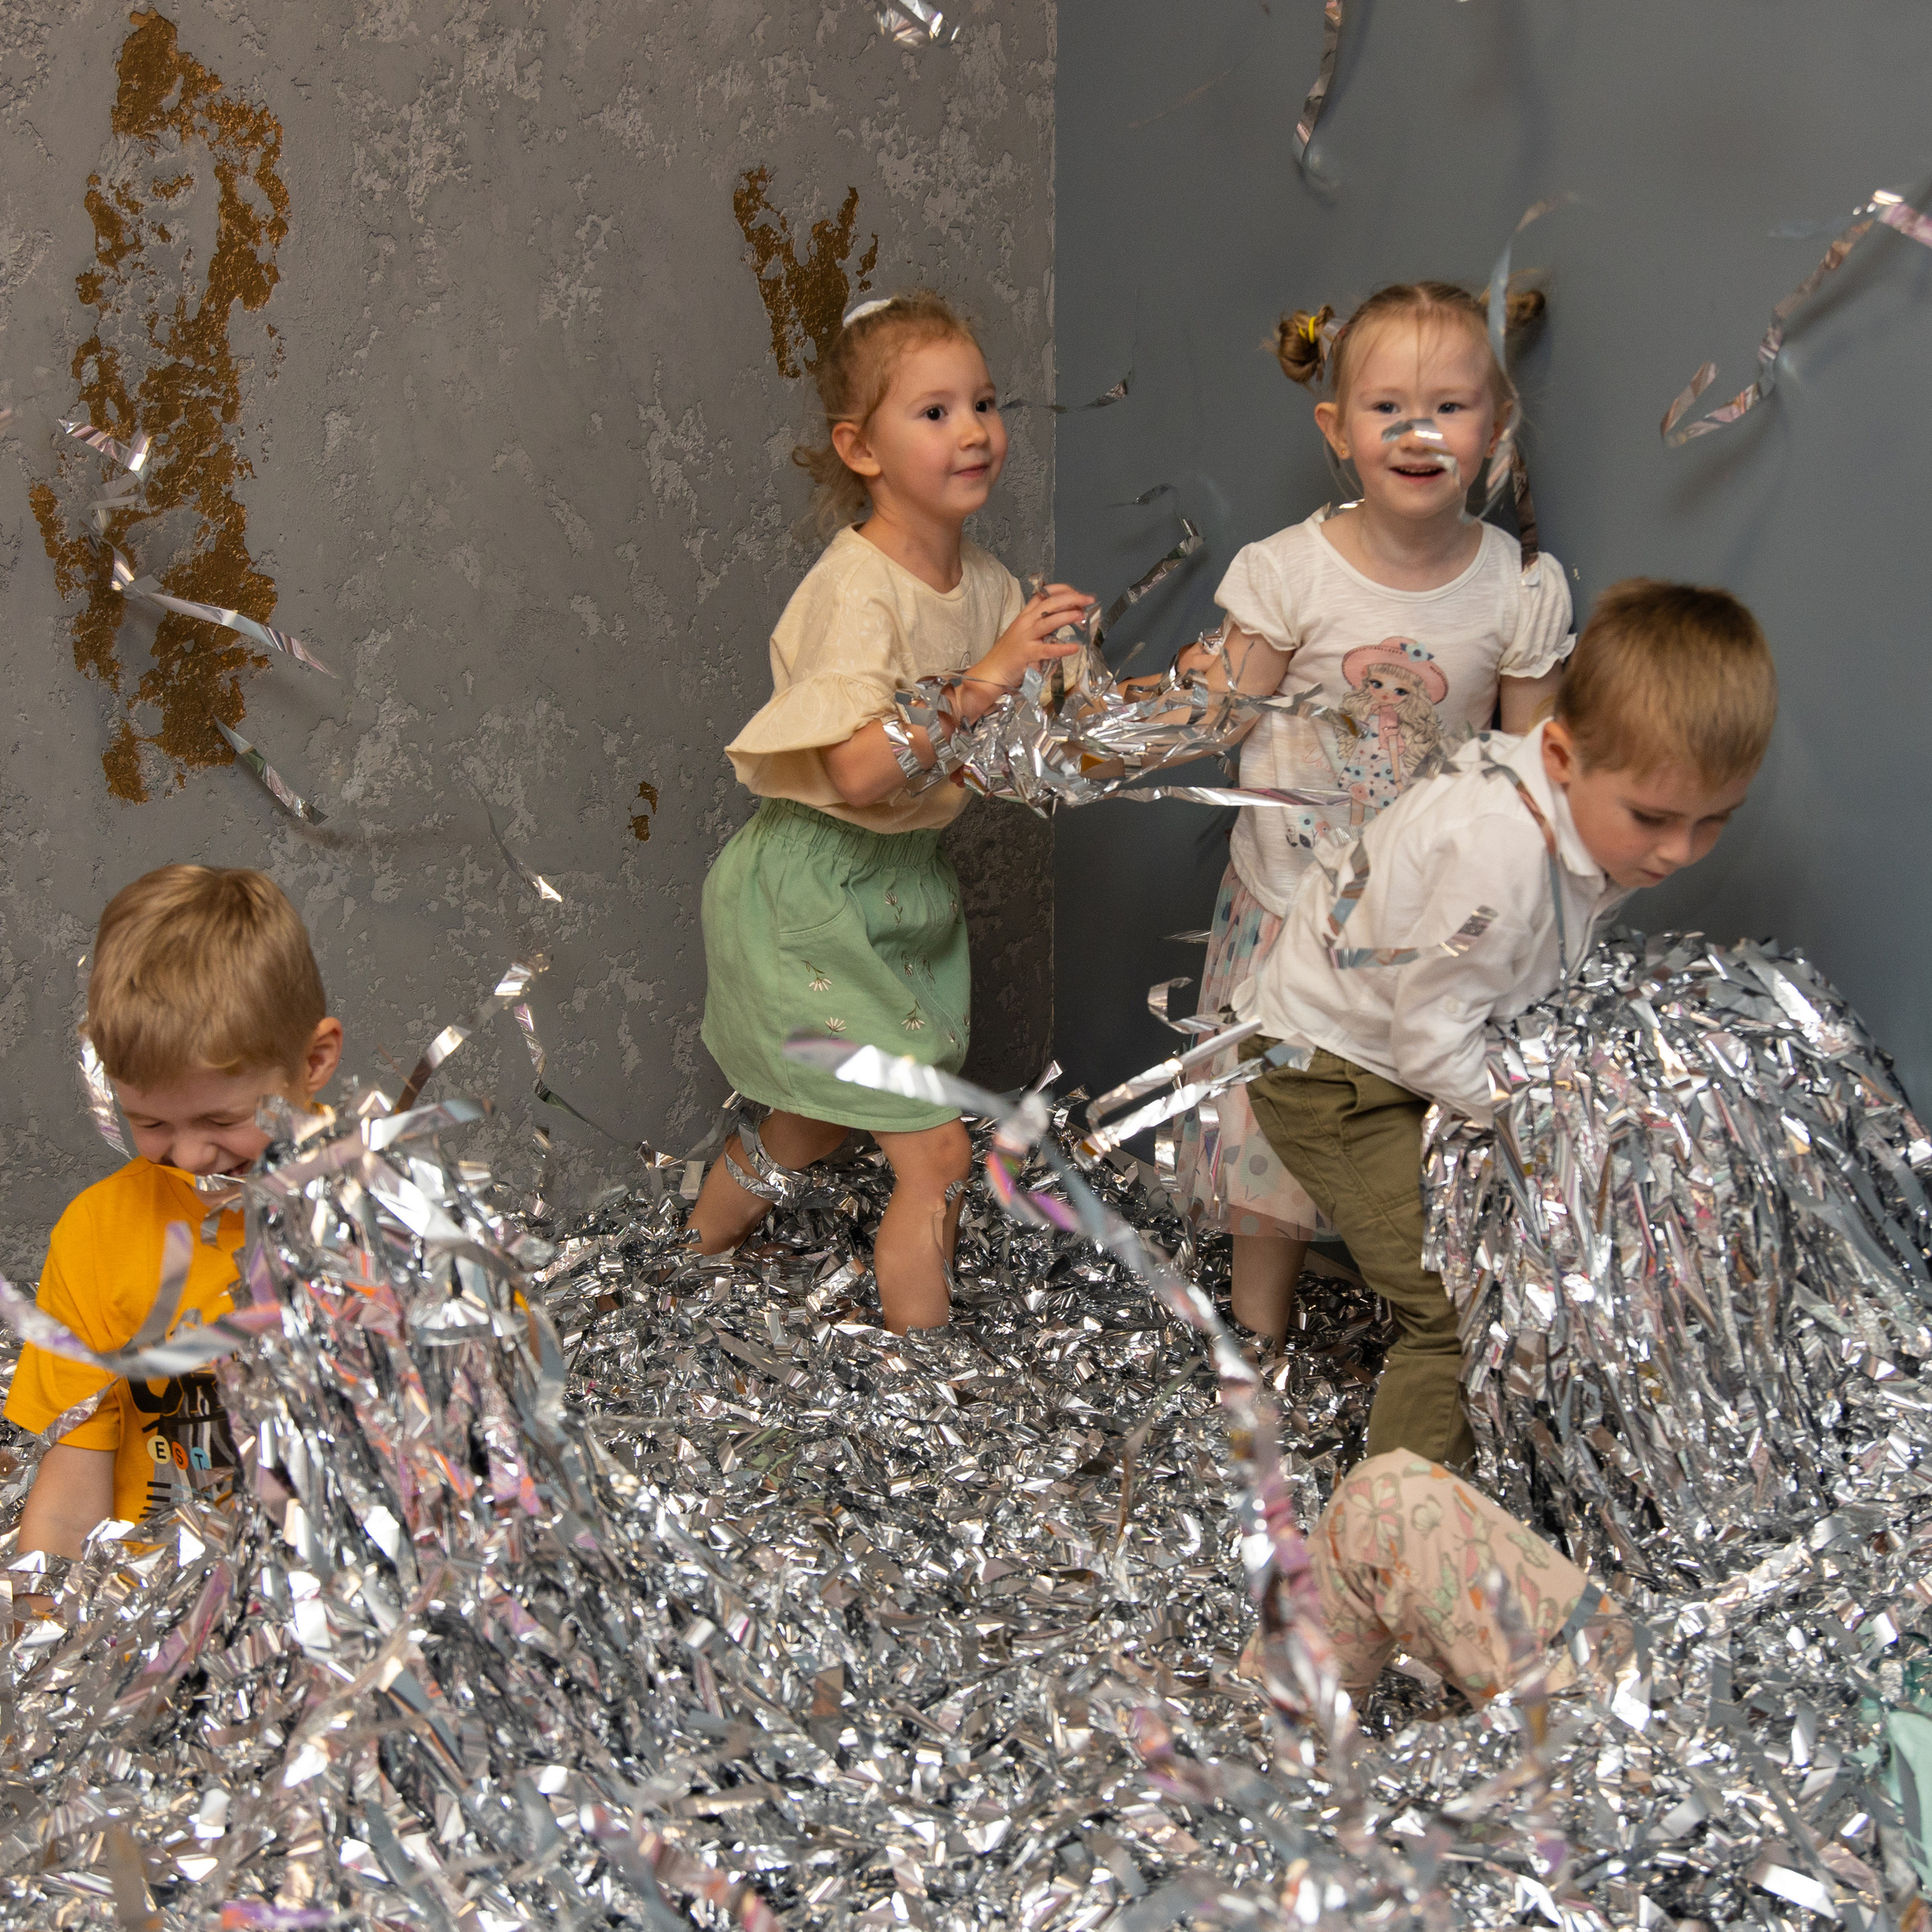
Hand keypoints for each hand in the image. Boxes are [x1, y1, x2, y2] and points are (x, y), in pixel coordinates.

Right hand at [956, 583, 1095, 721]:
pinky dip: (1061, 648)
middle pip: (1049, 603)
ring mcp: (1025, 637)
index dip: (1062, 590)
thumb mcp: (1025, 634)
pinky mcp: (1026, 654)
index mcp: (1025, 615)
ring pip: (1048, 621)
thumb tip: (1064, 619)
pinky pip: (1046, 649)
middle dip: (1071, 599)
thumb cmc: (1009, 655)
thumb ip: (1042, 626)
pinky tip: (1074, 648)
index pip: (1044, 594)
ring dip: (1067, 616)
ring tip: (1081, 615)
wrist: (991, 671)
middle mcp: (1025, 622)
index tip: (1077, 593)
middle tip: (1087, 600)